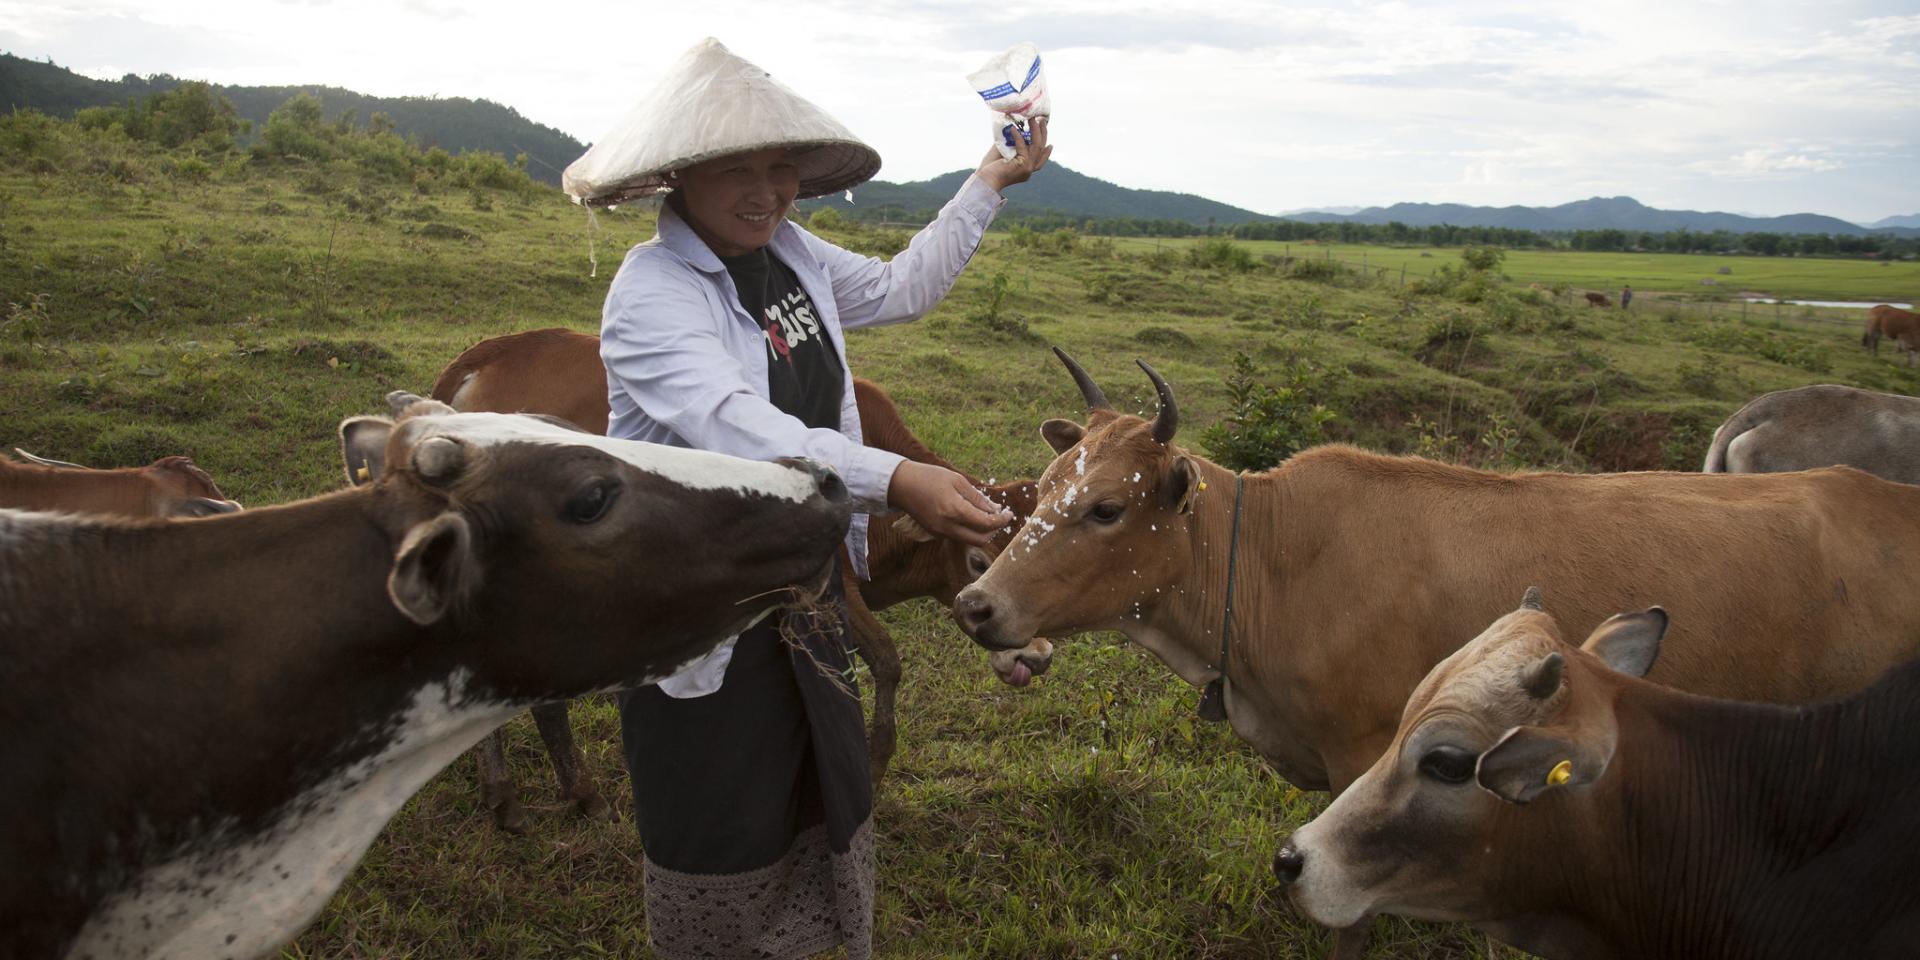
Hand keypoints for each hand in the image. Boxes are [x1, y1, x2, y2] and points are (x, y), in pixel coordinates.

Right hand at [886, 460, 1012, 547]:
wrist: (900, 485)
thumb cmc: (929, 477)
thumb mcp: (957, 481)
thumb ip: (977, 498)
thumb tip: (995, 509)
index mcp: (955, 510)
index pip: (987, 523)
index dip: (1002, 520)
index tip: (1009, 513)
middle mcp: (948, 526)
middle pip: (981, 539)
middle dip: (994, 530)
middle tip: (999, 516)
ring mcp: (940, 533)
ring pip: (970, 541)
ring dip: (982, 531)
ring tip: (986, 515)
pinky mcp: (935, 534)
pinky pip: (959, 537)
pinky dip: (969, 530)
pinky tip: (971, 516)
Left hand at [976, 116, 1051, 194]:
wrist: (985, 180)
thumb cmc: (990, 169)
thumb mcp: (1003, 154)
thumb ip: (1010, 144)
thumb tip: (1013, 128)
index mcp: (1025, 171)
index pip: (1040, 161)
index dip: (1046, 153)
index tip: (1050, 144)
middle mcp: (1029, 170)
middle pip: (1041, 150)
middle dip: (1043, 134)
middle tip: (1043, 121)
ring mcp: (1027, 168)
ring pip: (1036, 146)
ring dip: (1035, 130)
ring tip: (1032, 118)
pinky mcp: (1022, 165)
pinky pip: (1022, 146)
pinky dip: (1018, 136)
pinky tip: (1013, 128)